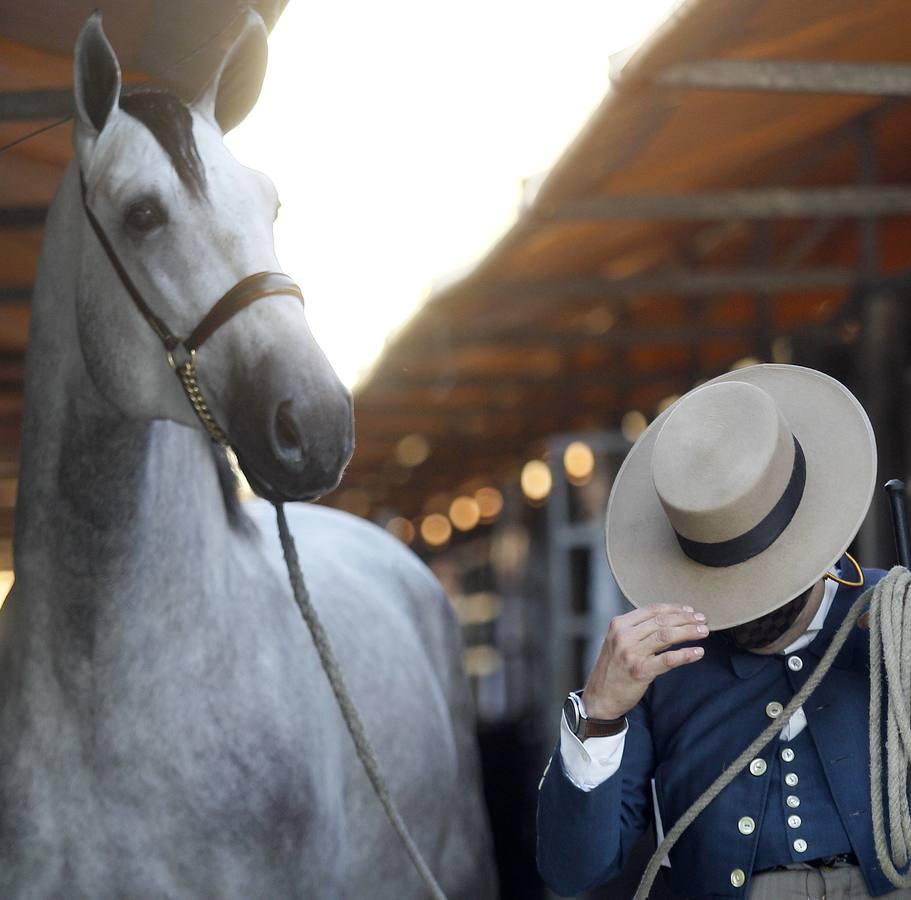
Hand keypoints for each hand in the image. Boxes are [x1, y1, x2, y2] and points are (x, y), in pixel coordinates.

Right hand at [582, 604, 708, 719]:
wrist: (600, 697)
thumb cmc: (614, 668)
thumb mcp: (619, 643)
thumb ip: (639, 631)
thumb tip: (671, 623)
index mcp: (619, 625)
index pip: (651, 610)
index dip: (674, 608)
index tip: (689, 610)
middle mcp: (624, 636)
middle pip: (661, 621)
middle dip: (685, 619)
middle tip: (702, 620)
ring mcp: (631, 653)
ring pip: (666, 636)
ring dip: (688, 632)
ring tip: (703, 632)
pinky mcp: (640, 670)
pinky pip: (668, 659)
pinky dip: (685, 654)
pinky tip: (698, 652)